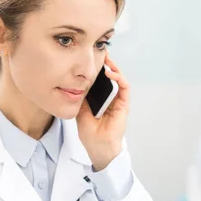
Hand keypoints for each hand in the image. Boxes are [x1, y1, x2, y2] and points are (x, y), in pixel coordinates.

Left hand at [76, 53, 129, 171]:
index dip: (98, 70)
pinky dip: (119, 78)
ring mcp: (119, 102)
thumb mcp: (80, 112)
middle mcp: (112, 100)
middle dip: (107, 64)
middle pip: (111, 77)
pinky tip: (110, 73)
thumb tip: (76, 84)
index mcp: (102, 102)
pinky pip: (124, 87)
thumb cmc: (90, 135)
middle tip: (100, 53)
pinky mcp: (124, 105)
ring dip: (114, 68)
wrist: (98, 147)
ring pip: (119, 79)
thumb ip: (81, 99)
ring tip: (106, 59)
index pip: (101, 82)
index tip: (92, 60)